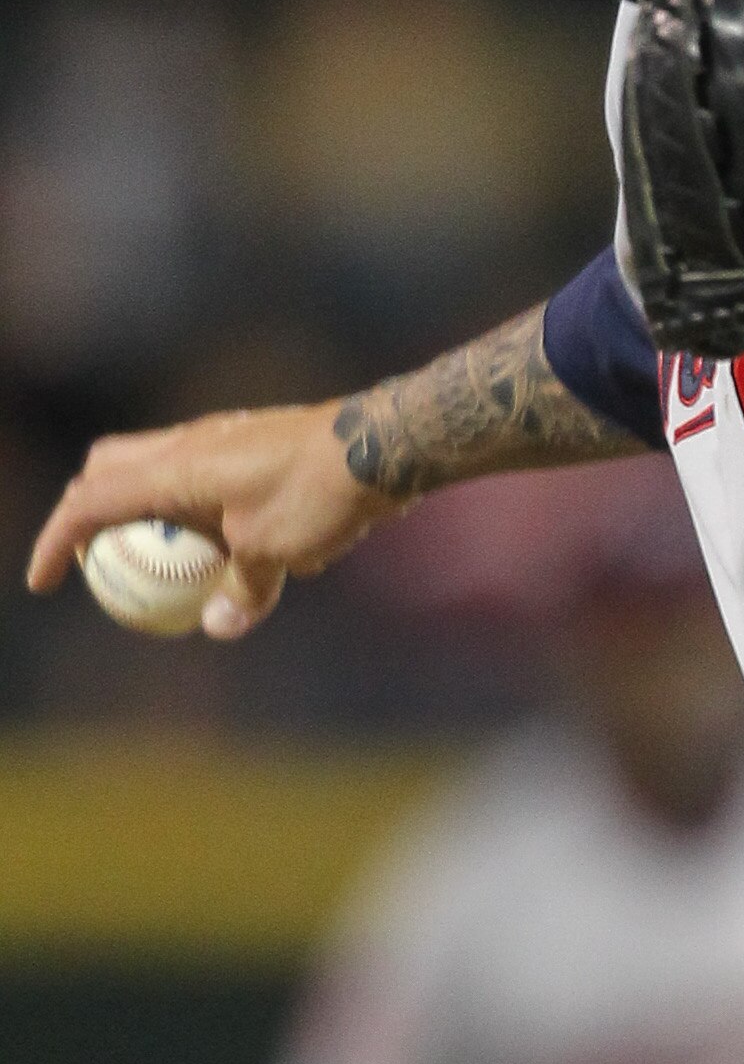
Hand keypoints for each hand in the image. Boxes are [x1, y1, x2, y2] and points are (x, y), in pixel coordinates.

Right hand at [25, 400, 398, 639]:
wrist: (381, 444)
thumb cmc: (320, 494)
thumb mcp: (277, 552)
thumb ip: (243, 587)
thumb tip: (221, 624)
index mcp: (174, 469)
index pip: (91, 503)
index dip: (57, 542)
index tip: (43, 582)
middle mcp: (187, 444)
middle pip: (108, 469)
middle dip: (88, 512)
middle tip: (97, 558)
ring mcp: (219, 439)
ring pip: (154, 469)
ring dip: (145, 512)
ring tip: (167, 563)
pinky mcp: (249, 444)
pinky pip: (201, 475)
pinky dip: (195, 510)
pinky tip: (237, 549)